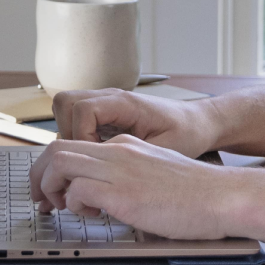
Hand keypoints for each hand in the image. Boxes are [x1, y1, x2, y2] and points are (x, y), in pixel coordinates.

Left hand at [28, 134, 244, 239]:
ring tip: (59, 207)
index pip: (75, 144)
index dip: (55, 168)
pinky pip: (77, 190)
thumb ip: (130, 179)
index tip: (54, 190)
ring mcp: (119, 169)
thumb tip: (108, 200)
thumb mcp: (156, 174)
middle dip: (39, 175)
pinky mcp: (123, 193)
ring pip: (59, 162)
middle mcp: (118, 150)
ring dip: (49, 187)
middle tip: (42, 200)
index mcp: (126, 145)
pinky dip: (73, 204)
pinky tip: (90, 215)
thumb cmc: (196, 193)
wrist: (222, 196)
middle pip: (56, 148)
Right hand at [51, 88, 220, 158]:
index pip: (82, 109)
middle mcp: (111, 99)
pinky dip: (77, 138)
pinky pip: (78, 120)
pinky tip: (91, 160)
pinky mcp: (106, 115)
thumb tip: (101, 164)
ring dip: (68, 137)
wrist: (199, 122)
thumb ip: (131, 154)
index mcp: (125, 103)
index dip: (79, 136)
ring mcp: (107, 105)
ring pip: (67, 110)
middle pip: (65, 103)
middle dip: (65, 134)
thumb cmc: (187, 133)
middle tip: (80, 161)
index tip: (92, 159)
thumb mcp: (165, 147)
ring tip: (82, 162)